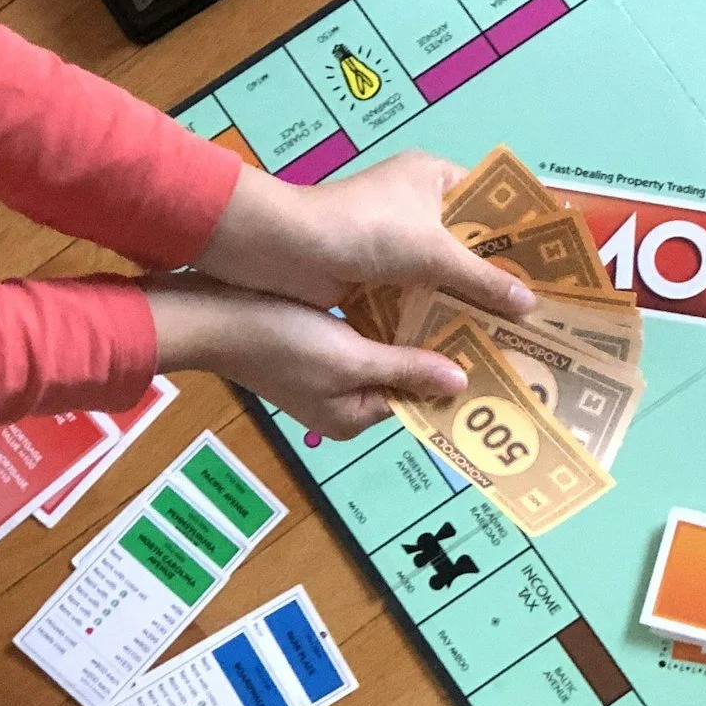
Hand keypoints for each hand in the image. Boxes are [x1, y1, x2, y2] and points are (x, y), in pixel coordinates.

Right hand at [147, 274, 473, 437]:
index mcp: (354, 417)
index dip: (454, 374)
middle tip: (486, 318)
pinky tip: (415, 289)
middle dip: (438, 349)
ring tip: (460, 299)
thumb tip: (460, 385)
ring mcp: (329, 374)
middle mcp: (344, 403)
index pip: (419, 400)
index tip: (493, 348)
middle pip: (405, 376)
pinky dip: (388, 318)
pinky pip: (366, 336)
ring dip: (415, 329)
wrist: (211, 315)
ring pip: (388, 352)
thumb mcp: (351, 357)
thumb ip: (405, 368)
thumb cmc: (282, 340)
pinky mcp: (317, 345)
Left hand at [195, 150, 533, 317]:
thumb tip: (529, 306)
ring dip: (467, 303)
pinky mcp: (376, 275)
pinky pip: (418, 297)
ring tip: (511, 336)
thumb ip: (482, 280)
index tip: (553, 267)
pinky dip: (437, 317)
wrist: (281, 250)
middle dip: (498, 278)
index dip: (521, 234)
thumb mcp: (432, 253)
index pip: (492, 202)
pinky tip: (466, 344)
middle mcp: (418, 206)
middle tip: (539, 312)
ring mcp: (395, 243)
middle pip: (471, 245)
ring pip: (444, 276)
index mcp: (434, 178)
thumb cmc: (362, 229)